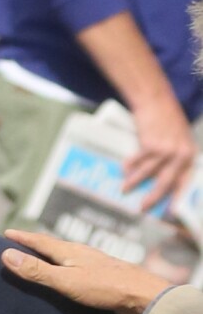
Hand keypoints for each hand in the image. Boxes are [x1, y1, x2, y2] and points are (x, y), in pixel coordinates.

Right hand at [2, 229, 171, 313]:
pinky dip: (63, 268)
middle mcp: (80, 253)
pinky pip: (75, 268)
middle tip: (19, 244)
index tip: (6, 233)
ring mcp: (93, 264)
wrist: (144, 297)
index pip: (39, 241)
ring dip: (50, 256)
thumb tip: (6, 255)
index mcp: (68, 251)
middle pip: (52, 246)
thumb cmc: (103, 288)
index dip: (22, 237)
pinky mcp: (102, 276)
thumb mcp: (64, 280)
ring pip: (65, 256)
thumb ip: (36, 270)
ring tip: (39, 260)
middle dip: (34, 245)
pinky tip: (67, 276)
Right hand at [123, 96, 195, 210]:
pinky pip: (138, 161)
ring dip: (134, 182)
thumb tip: (162, 179)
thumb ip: (175, 158)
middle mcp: (180, 154)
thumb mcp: (178, 139)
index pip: (186, 181)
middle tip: (142, 208)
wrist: (156, 101)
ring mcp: (166, 150)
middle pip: (166, 183)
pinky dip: (129, 166)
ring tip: (124, 189)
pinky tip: (123, 169)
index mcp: (189, 154)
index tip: (170, 212)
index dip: (178, 198)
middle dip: (153, 198)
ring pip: (148, 173)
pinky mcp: (151, 145)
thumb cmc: (166, 120)